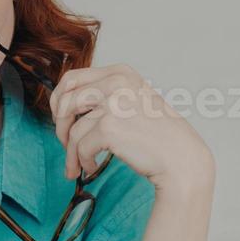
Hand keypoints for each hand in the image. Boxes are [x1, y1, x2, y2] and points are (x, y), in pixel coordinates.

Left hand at [48, 64, 213, 194]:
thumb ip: (104, 96)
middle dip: (60, 127)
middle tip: (65, 145)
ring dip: (71, 153)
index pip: (71, 79)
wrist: (182, 159)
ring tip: (78, 165)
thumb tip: (64, 104)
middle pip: (64, 102)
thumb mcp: (133, 100)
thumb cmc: (158, 135)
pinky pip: (80, 147)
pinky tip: (92, 167)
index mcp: (120, 73)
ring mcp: (113, 104)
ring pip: (72, 131)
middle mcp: (116, 83)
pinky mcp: (109, 128)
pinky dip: (82, 161)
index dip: (58, 101)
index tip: (58, 118)